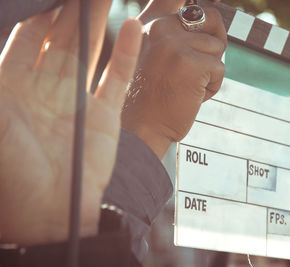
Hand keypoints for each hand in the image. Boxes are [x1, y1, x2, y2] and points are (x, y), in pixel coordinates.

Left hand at [0, 0, 141, 244]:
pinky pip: (117, 79)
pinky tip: (132, 28)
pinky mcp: (106, 115)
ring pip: (90, 52)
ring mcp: (79, 101)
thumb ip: (0, 80)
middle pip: (61, 38)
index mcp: (15, 87)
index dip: (41, 11)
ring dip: (98, 22)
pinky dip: (126, 54)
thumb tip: (4, 32)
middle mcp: (48, 89)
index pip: (28, 37)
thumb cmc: (13, 175)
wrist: (51, 214)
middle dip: (71, 10)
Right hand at [122, 0, 226, 158]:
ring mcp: (174, 45)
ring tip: (187, 86)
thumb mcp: (154, 56)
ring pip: (218, 47)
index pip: (181, 0)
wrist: (142, 127)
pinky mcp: (191, 63)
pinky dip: (212, 86)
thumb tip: (206, 15)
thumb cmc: (151, 96)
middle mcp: (160, 28)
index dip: (202, 10)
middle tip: (200, 66)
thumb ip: (173, 34)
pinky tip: (191, 96)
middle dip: (214, 43)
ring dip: (210, 70)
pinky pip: (220, 68)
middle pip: (211, 19)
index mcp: (151, 24)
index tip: (205, 11)